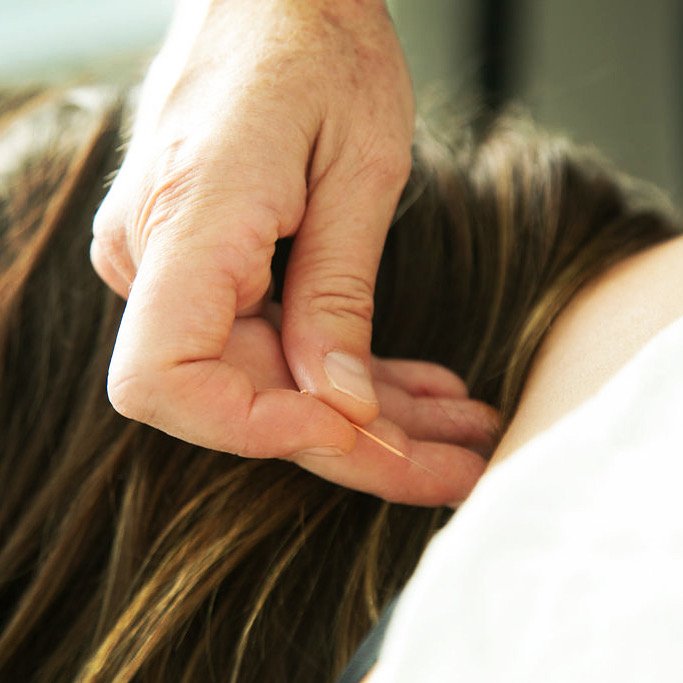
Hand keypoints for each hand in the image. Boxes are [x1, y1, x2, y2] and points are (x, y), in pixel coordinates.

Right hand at [90, 0, 495, 503]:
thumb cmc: (317, 43)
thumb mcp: (358, 168)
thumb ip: (336, 294)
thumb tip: (336, 403)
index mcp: (188, 223)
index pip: (163, 379)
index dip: (249, 427)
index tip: (343, 428)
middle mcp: (159, 257)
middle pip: (243, 398)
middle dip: (354, 447)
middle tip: (455, 470)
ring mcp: (182, 267)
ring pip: (273, 381)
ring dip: (370, 417)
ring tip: (459, 435)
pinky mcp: (211, 267)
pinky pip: (278, 342)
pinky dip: (350, 373)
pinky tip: (421, 391)